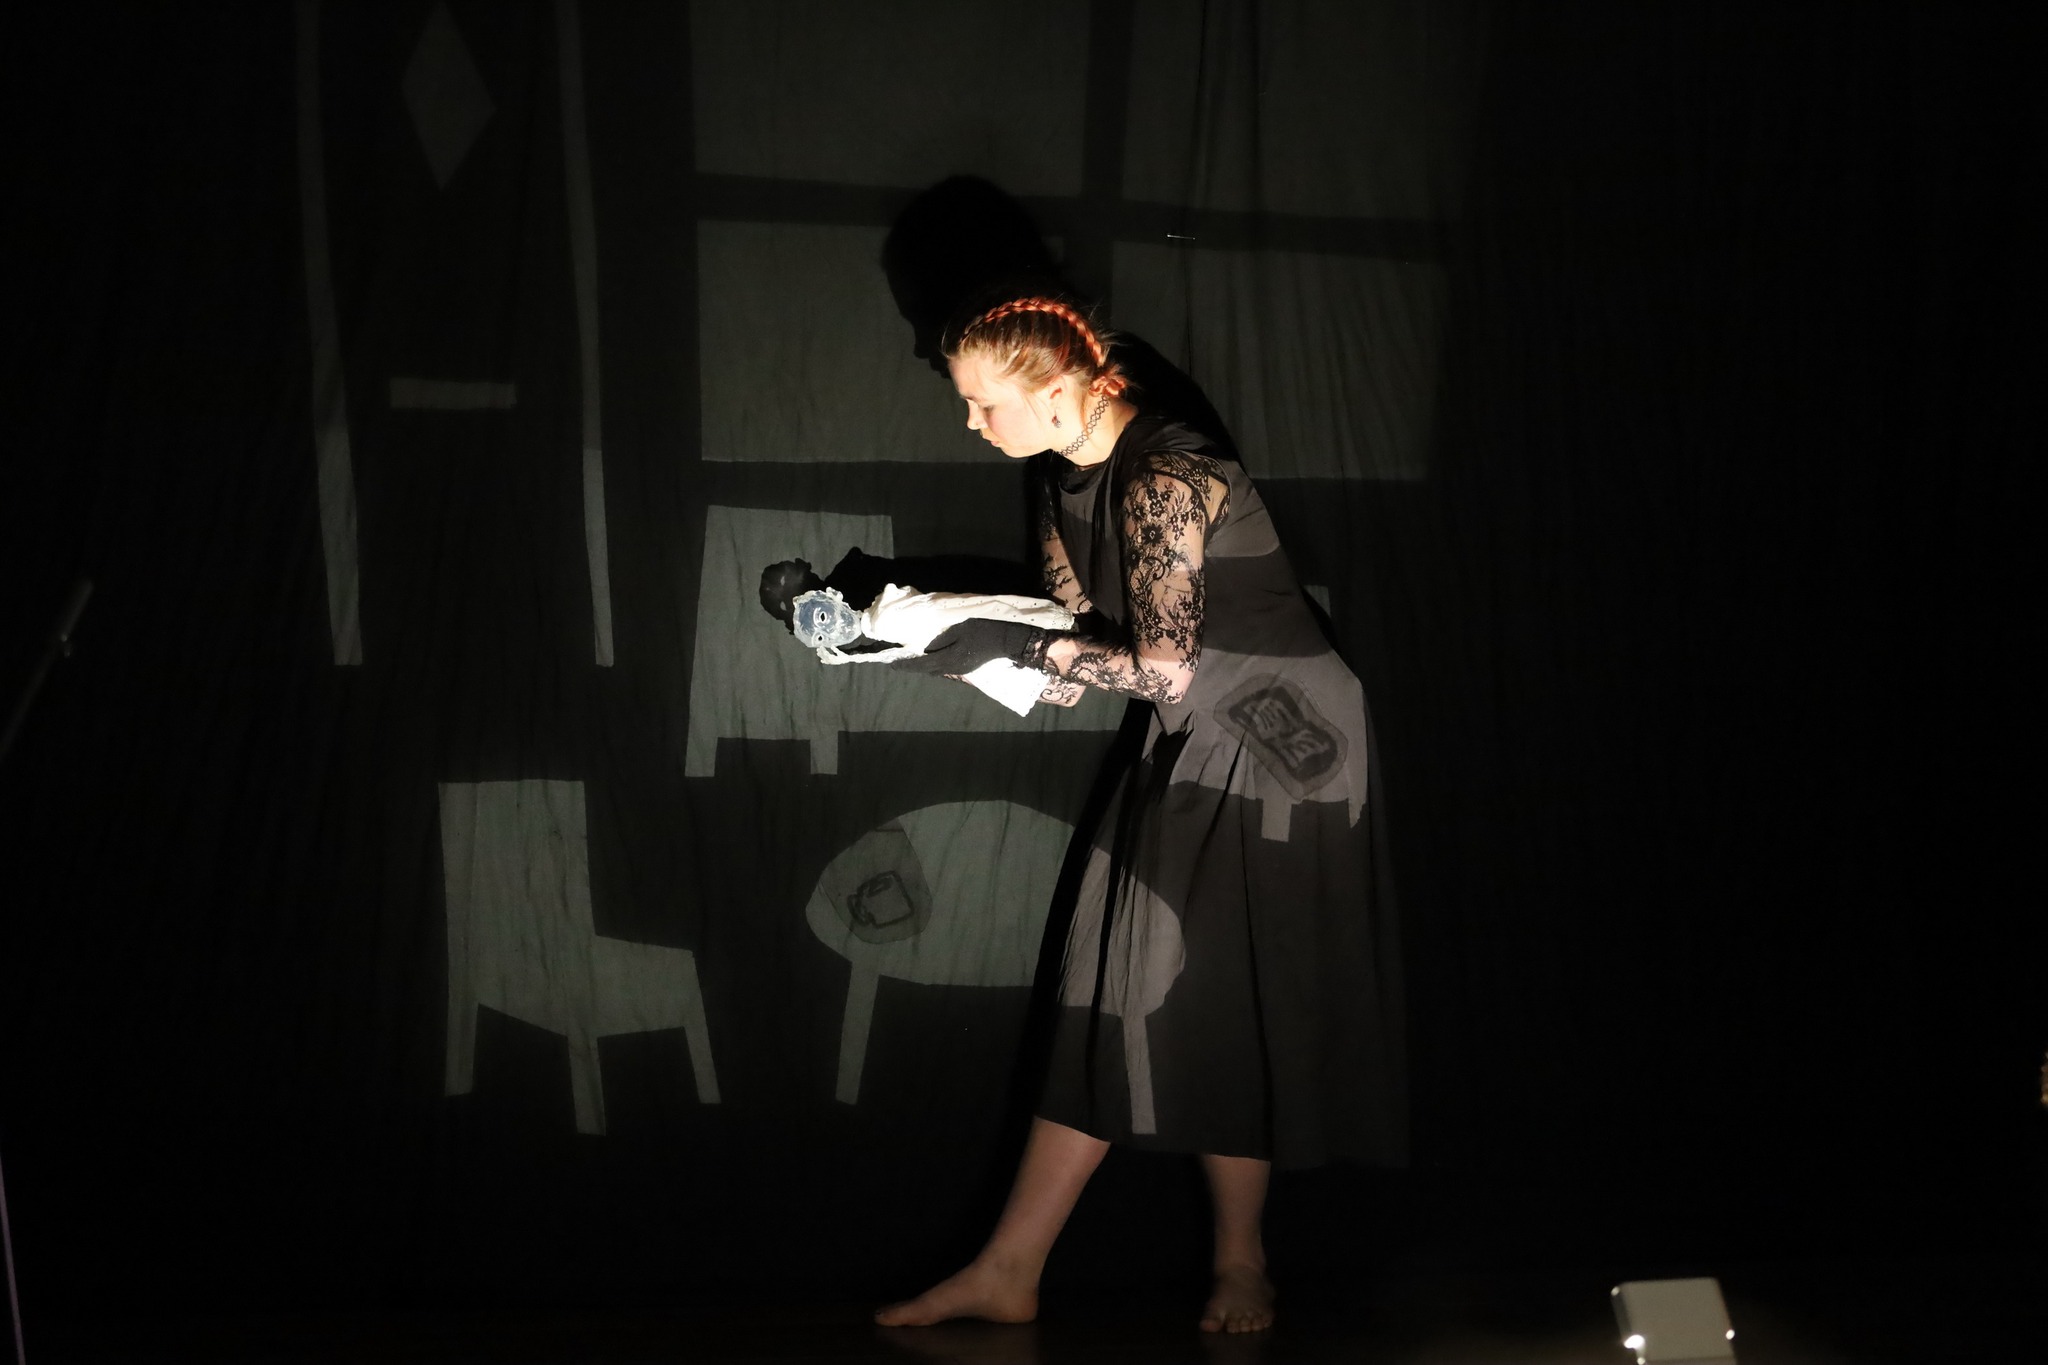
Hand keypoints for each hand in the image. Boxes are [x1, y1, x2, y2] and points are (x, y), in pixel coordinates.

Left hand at [888, 619, 1044, 675]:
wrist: (1006, 639)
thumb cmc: (983, 629)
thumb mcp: (959, 629)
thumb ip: (940, 639)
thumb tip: (925, 648)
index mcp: (949, 659)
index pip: (921, 665)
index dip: (906, 665)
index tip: (891, 664)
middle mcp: (953, 668)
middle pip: (928, 670)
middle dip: (913, 666)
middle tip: (899, 660)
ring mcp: (961, 669)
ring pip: (936, 669)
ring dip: (924, 665)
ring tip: (912, 658)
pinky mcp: (967, 666)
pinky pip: (945, 667)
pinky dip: (934, 663)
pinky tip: (931, 655)